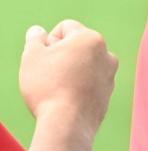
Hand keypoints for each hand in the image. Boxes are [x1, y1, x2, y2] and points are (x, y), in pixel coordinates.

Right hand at [19, 20, 118, 139]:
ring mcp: (111, 74)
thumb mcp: (32, 56)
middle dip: (61, 54)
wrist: (68, 123)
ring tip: (57, 86)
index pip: (66, 27)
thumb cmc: (48, 86)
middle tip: (48, 72)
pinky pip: (89, 82)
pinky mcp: (109, 93)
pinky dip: (78, 85)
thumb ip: (35, 39)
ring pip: (83, 64)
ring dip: (70, 70)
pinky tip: (66, 98)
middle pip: (77, 45)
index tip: (43, 58)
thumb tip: (39, 31)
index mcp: (91, 39)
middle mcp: (107, 54)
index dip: (48, 40)